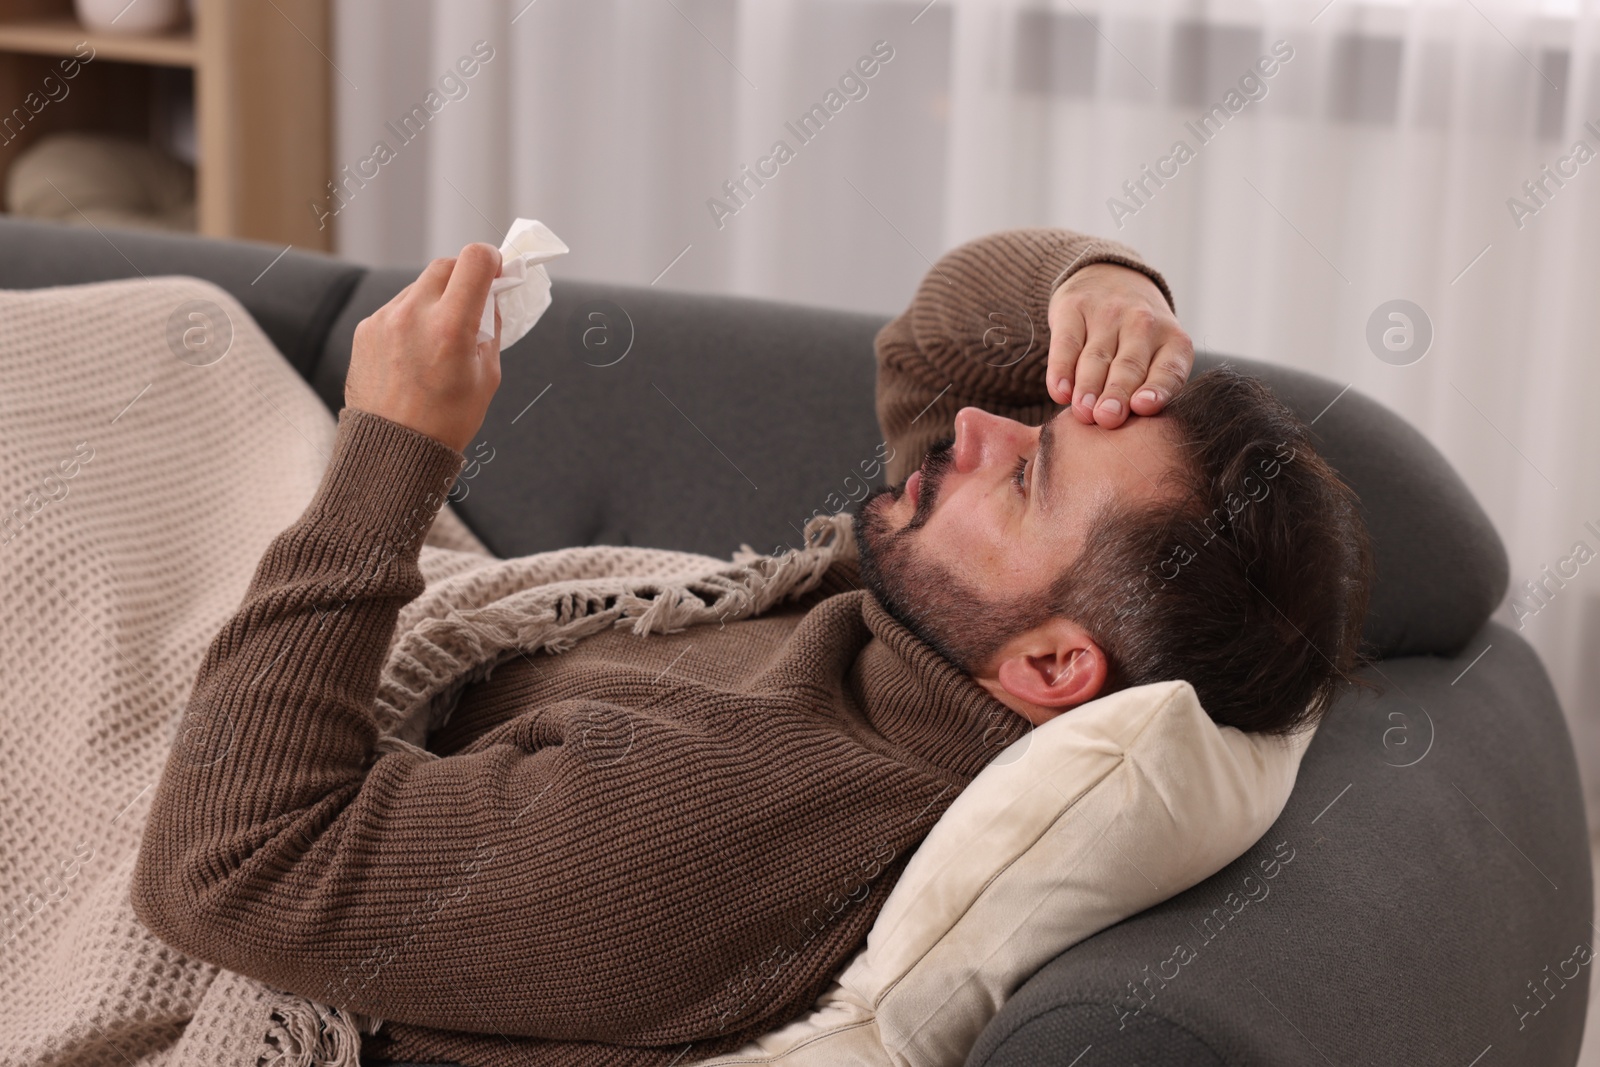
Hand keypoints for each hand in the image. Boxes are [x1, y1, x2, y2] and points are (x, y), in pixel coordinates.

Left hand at [345, 242, 503, 452]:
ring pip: (420, 287)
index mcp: (451, 326)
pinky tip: (417, 351)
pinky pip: (397, 309)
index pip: (475, 260)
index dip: (492, 259)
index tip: (497, 271)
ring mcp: (384, 319)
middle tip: (474, 300)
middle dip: (464, 276)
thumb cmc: (447, 420)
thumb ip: (489, 330)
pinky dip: (413, 318)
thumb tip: (489, 300)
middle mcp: (414, 314)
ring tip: (442, 338)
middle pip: (445, 265)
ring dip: (437, 299)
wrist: (393, 450)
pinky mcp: (365, 329)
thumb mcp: (487, 376)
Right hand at [1045, 262, 1193, 428]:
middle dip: (1117, 394)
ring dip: (1088, 387)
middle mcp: (1144, 324)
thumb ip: (1147, 390)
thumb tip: (1121, 429)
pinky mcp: (1074, 308)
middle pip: (1129, 366)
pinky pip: (1067, 344)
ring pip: (1097, 358)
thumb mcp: (1157, 355)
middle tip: (1106, 418)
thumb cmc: (1137, 339)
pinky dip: (1061, 370)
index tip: (1143, 406)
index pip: (1168, 369)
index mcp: (1172, 341)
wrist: (1111, 278)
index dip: (1157, 388)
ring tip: (1082, 412)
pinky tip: (1059, 392)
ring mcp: (1108, 314)